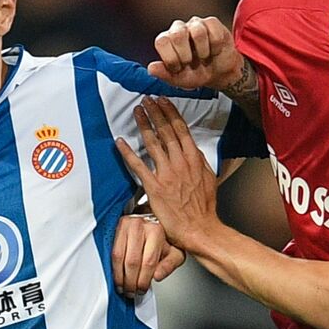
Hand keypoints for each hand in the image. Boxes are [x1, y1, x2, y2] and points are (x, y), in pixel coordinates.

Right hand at [111, 213, 186, 297]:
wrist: (153, 219)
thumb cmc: (163, 237)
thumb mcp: (174, 251)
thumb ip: (169, 265)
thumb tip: (157, 276)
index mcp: (156, 231)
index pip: (148, 262)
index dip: (143, 280)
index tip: (141, 290)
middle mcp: (139, 225)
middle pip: (131, 261)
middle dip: (130, 281)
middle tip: (131, 292)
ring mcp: (125, 225)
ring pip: (118, 257)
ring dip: (118, 276)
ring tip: (122, 287)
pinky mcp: (115, 227)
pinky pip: (110, 252)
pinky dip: (112, 267)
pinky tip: (115, 275)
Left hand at [115, 97, 220, 254]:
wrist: (199, 228)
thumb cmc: (204, 207)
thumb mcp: (208, 178)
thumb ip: (200, 162)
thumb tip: (194, 150)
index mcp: (194, 158)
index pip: (180, 129)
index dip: (170, 112)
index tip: (163, 101)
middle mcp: (180, 162)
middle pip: (165, 130)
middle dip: (155, 112)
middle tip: (147, 99)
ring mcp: (166, 173)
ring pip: (152, 142)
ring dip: (144, 124)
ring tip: (137, 111)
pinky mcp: (154, 186)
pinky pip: (138, 165)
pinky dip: (128, 152)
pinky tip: (120, 142)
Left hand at [148, 17, 244, 90]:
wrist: (220, 73)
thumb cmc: (197, 73)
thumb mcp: (180, 79)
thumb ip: (164, 74)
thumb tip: (151, 68)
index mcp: (167, 41)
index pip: (162, 42)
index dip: (170, 58)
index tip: (178, 69)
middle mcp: (179, 29)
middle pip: (177, 34)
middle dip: (185, 55)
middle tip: (191, 63)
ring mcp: (196, 24)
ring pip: (198, 32)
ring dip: (203, 51)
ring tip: (204, 58)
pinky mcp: (212, 23)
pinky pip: (214, 32)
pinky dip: (215, 47)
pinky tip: (214, 51)